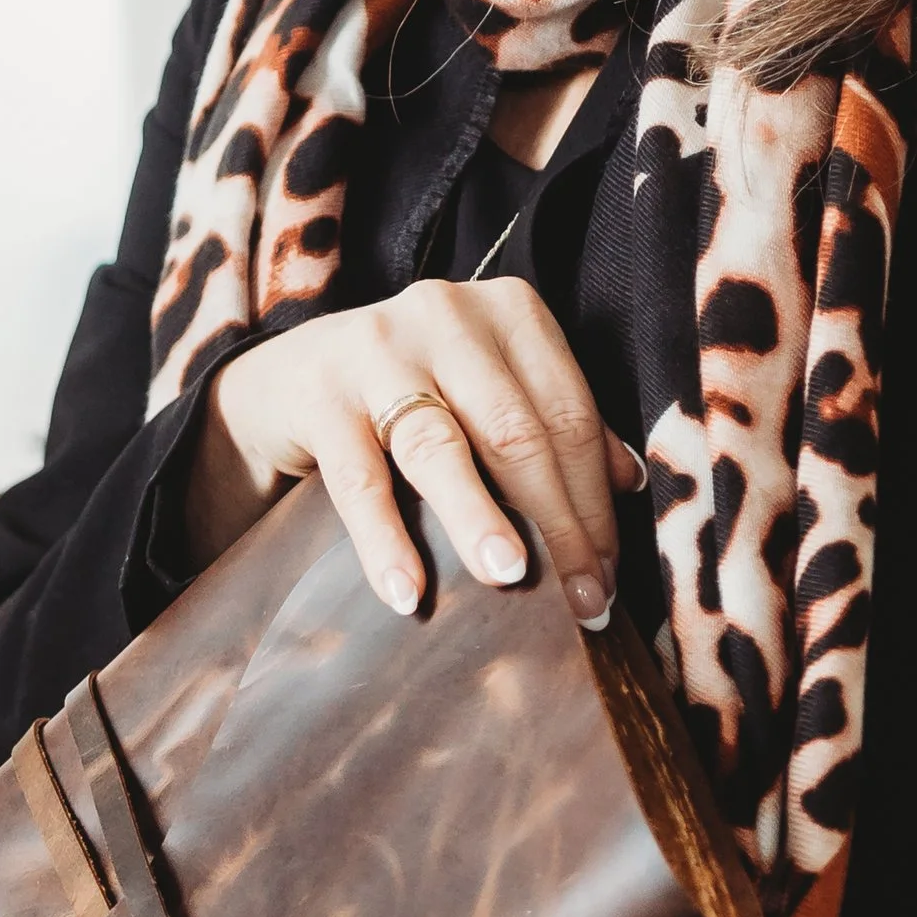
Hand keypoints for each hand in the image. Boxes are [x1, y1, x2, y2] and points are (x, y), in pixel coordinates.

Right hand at [185, 278, 646, 626]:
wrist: (285, 380)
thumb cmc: (411, 392)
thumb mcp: (487, 392)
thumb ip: (553, 424)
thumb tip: (631, 483)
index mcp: (506, 310)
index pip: (569, 413)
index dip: (595, 502)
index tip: (608, 578)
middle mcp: (445, 313)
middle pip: (517, 432)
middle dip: (558, 526)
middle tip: (582, 605)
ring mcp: (378, 348)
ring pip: (442, 446)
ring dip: (479, 518)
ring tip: (509, 576)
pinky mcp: (321, 393)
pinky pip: (360, 477)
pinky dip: (385, 539)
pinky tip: (407, 592)